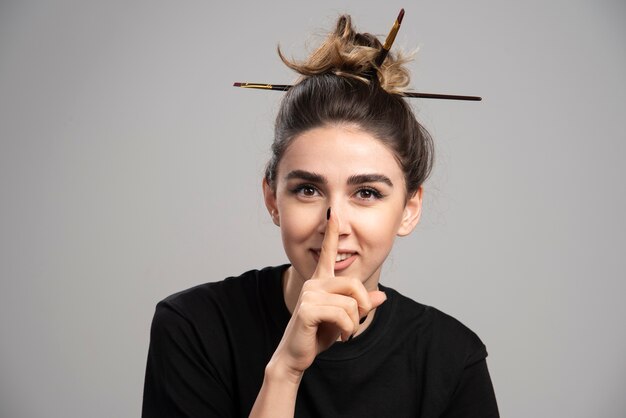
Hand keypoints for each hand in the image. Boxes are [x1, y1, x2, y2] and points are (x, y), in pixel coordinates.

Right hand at [269, 208, 386, 377]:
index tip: (333, 214)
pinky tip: (339, 337)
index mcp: (321, 281)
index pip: (327, 253)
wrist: (297, 354)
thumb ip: (362, 305)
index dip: (331, 233)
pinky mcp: (308, 309)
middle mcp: (314, 283)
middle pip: (354, 284)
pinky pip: (342, 314)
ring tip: (344, 333)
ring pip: (351, 303)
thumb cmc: (317, 334)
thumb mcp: (345, 318)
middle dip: (362, 307)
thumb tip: (382, 296)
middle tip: (354, 324)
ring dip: (353, 324)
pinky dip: (347, 329)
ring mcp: (309, 294)